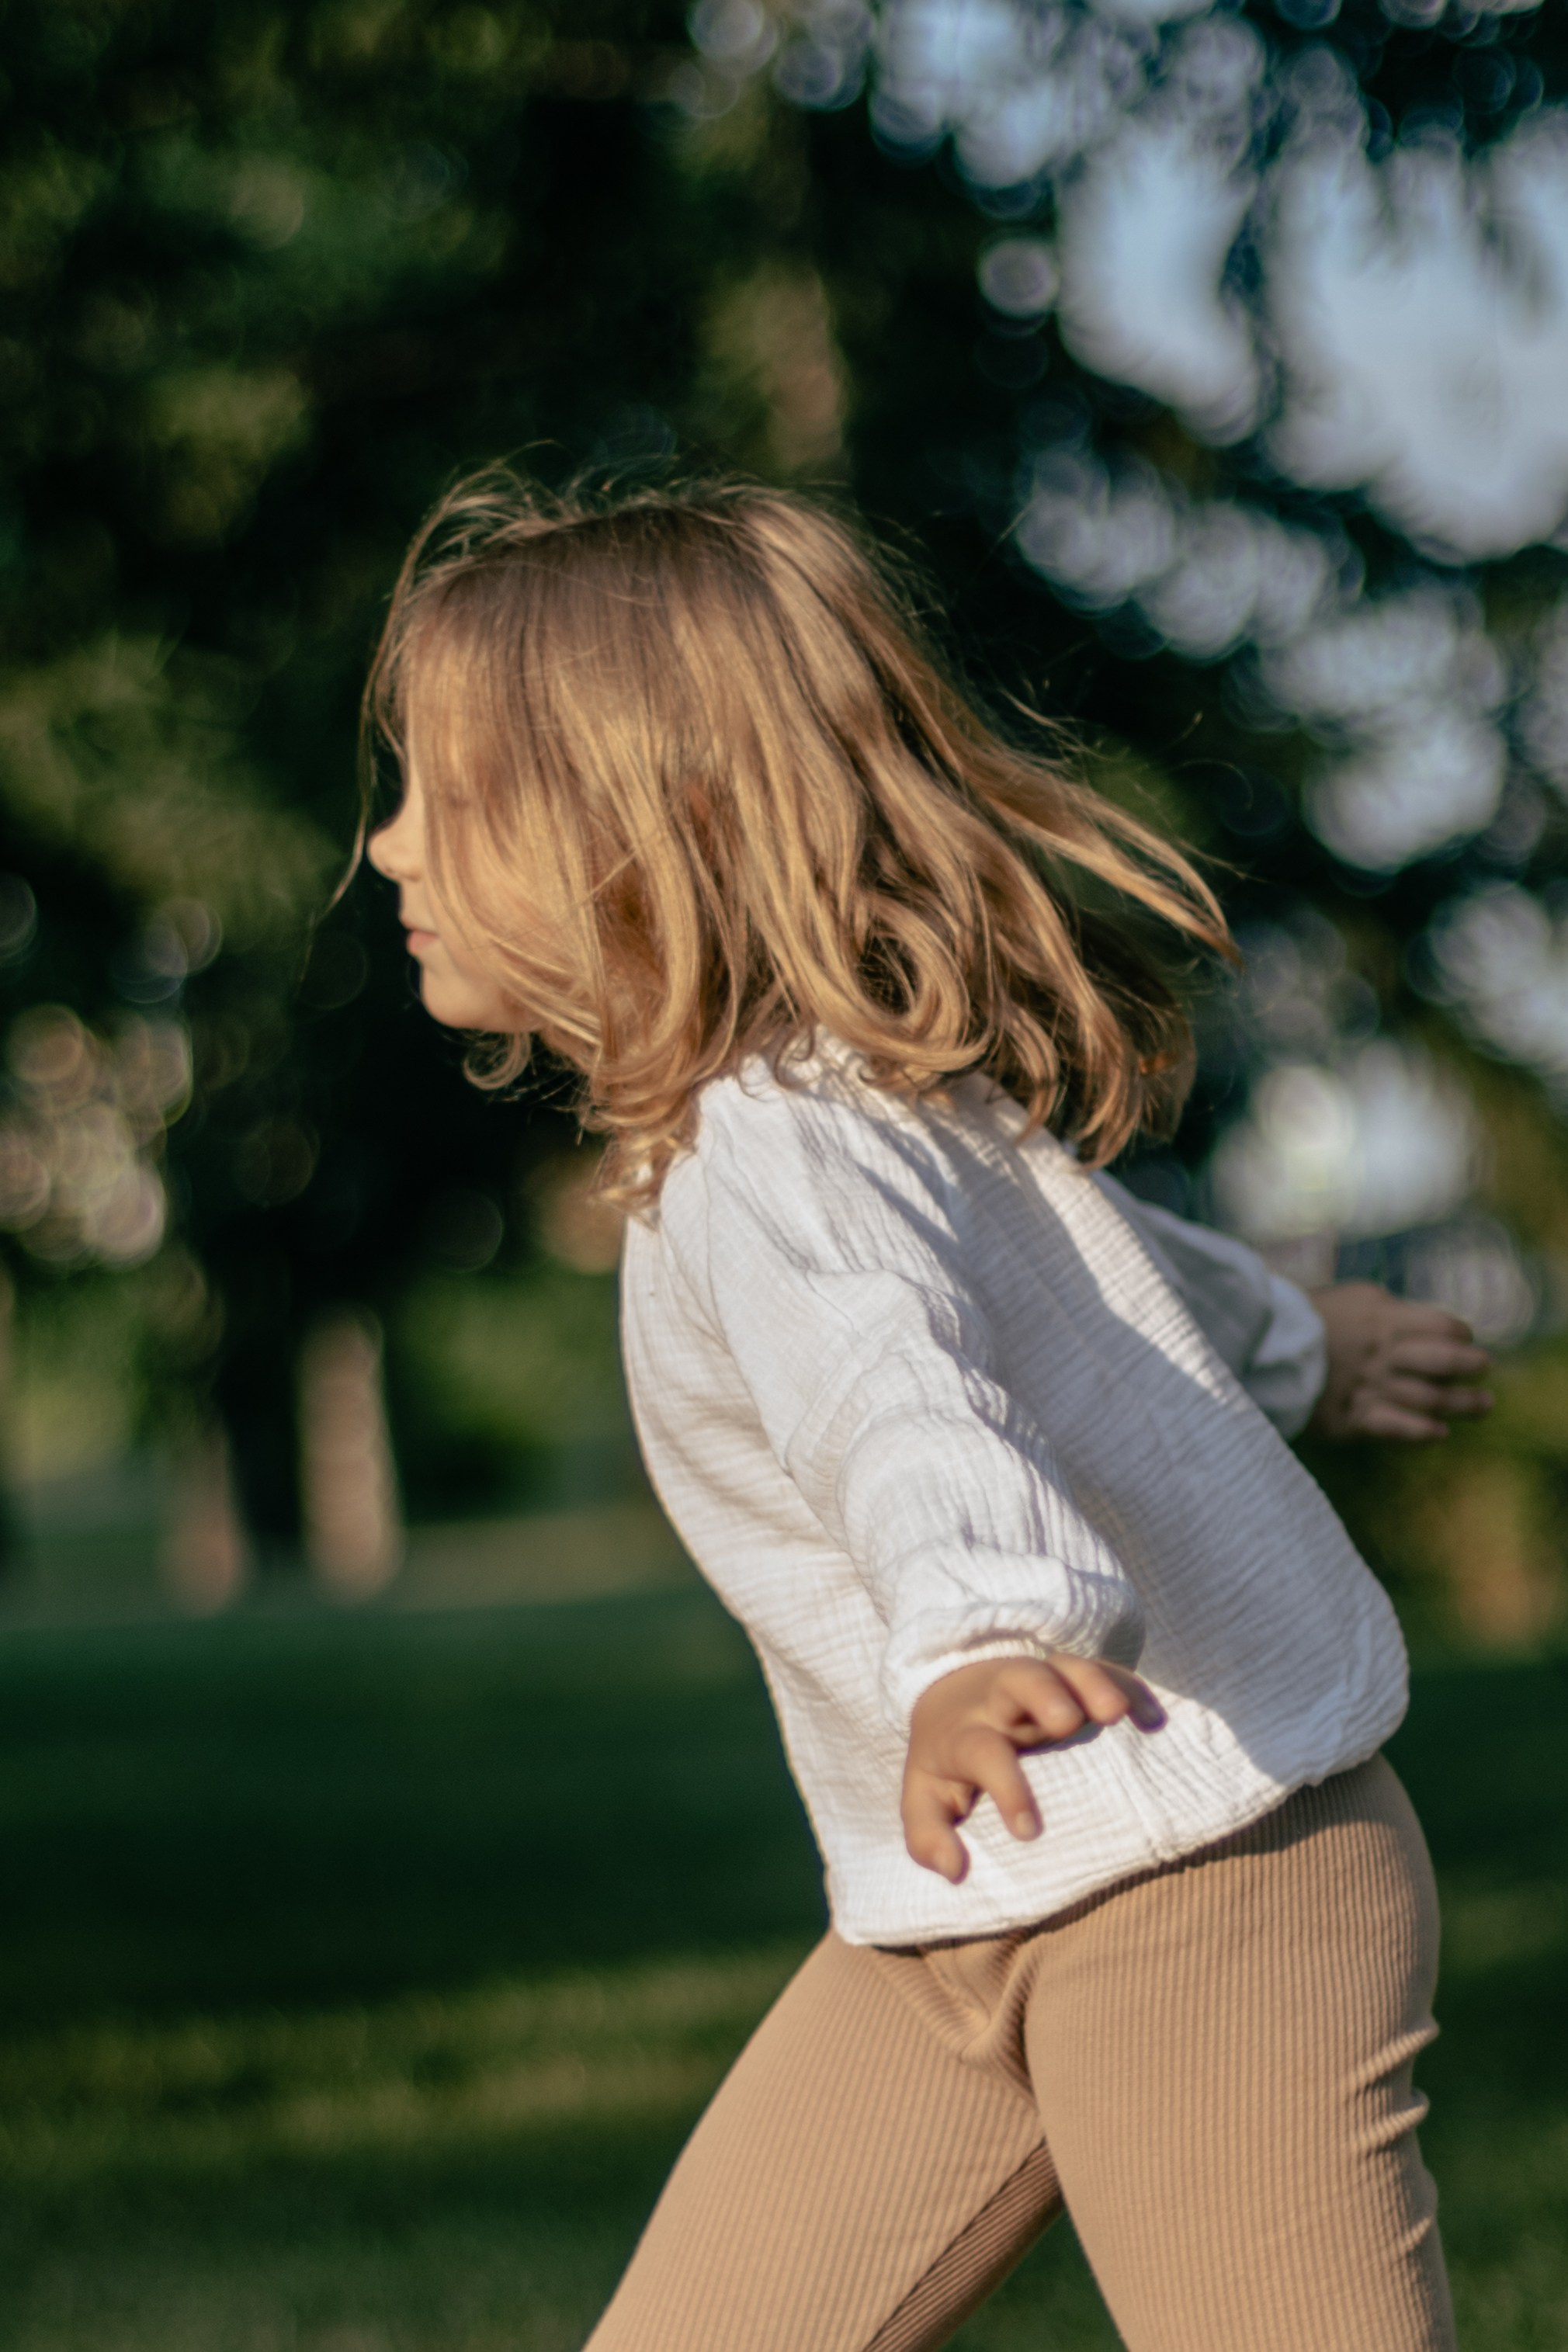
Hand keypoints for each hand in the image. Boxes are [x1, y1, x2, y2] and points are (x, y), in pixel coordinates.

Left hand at [902, 1655, 1164, 1883]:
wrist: (950, 1695)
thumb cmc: (946, 1761)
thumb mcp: (924, 1798)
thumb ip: (928, 1837)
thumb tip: (954, 1871)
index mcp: (964, 1733)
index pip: (983, 1753)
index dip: (1007, 1789)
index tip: (1030, 1831)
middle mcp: (1001, 1699)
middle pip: (1019, 1680)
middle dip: (1044, 1695)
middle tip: (1067, 1721)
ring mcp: (1039, 1682)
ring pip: (1063, 1667)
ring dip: (1091, 1683)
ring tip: (1116, 1711)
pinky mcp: (1070, 1678)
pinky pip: (1101, 1671)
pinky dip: (1127, 1688)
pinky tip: (1150, 1717)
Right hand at [1307, 1282, 1492, 1443]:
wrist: (1260, 1348)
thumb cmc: (1305, 1318)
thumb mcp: (1350, 1298)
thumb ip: (1387, 1309)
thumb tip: (1418, 1319)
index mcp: (1383, 1320)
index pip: (1442, 1326)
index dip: (1459, 1333)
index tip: (1464, 1339)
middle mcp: (1383, 1354)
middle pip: (1444, 1362)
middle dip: (1472, 1366)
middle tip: (1484, 1368)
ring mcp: (1370, 1388)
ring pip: (1430, 1399)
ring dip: (1463, 1404)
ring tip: (1484, 1405)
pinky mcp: (1352, 1418)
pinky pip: (1397, 1428)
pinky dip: (1422, 1433)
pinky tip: (1440, 1434)